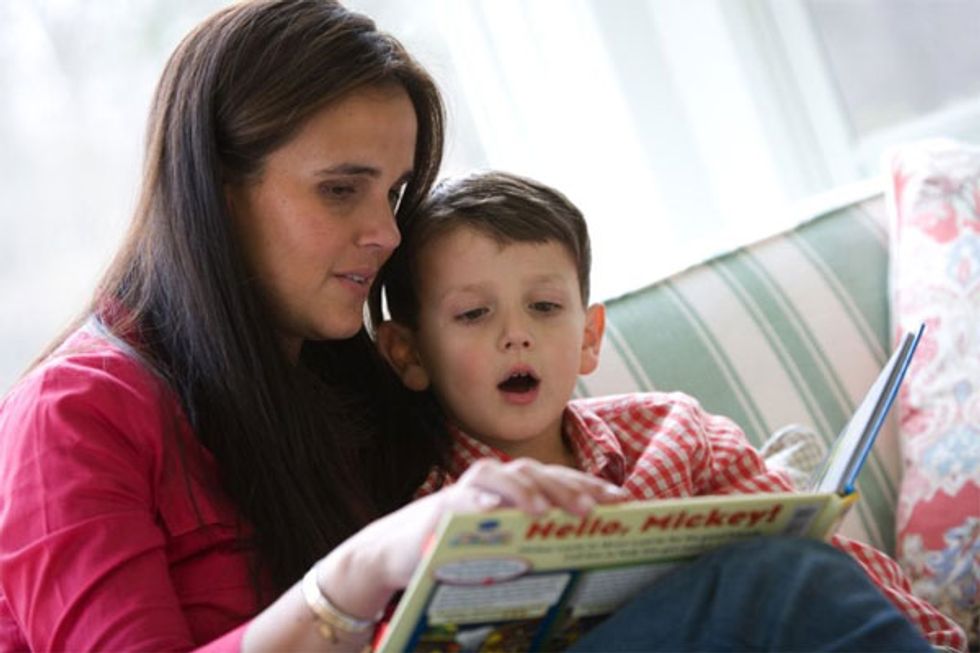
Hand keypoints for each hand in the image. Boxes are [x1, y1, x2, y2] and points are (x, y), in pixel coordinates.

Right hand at [323, 458, 627, 612]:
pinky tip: (495, 513)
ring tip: (546, 510)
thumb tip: (588, 545)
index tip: (622, 501)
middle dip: (568, 488)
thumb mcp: (506, 542)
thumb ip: (536, 535)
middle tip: (595, 508)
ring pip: (505, 479)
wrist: (401, 553)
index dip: (591, 487)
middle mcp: (497, 482)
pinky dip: (480, 504)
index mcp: (518, 490)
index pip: (561, 481)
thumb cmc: (462, 547)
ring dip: (528, 491)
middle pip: (539, 474)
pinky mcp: (443, 507)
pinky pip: (464, 501)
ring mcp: (470, 491)